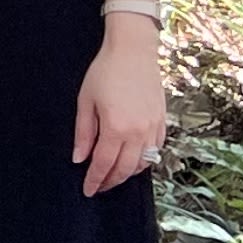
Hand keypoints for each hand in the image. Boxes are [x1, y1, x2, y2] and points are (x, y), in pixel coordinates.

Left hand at [73, 23, 164, 195]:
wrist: (133, 51)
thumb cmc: (105, 72)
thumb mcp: (86, 101)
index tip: (88, 190)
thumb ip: (84, 133)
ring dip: (128, 174)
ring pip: (143, 163)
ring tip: (114, 176)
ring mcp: (153, 128)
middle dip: (111, 181)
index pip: (104, 164)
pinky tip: (133, 161)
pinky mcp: (162, 121)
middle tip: (99, 186)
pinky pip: (155, 150)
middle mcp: (138, 133)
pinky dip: (144, 161)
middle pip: (125, 169)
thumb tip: (79, 159)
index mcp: (116, 128)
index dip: (95, 180)